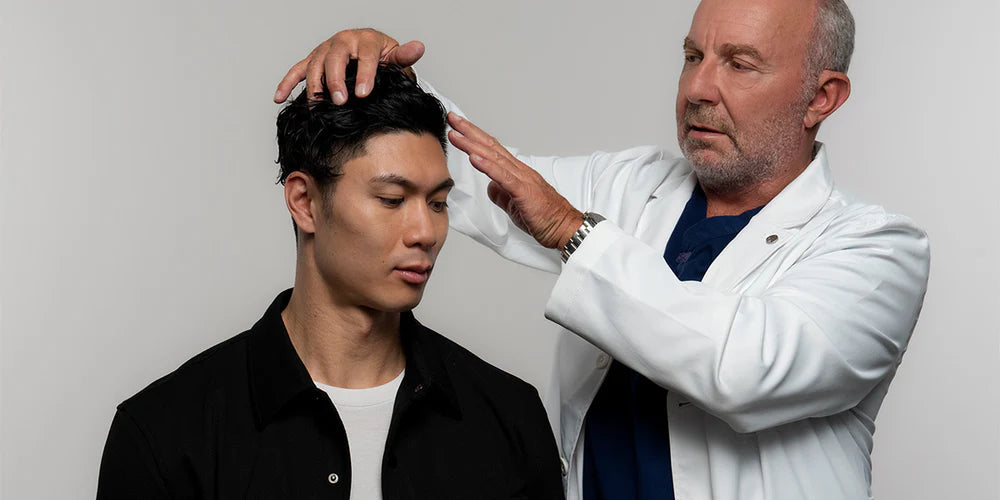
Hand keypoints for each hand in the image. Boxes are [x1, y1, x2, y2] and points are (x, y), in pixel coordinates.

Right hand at [273, 28, 424, 104]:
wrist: (370, 52)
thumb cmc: (382, 58)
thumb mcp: (395, 57)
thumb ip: (404, 56)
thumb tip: (418, 47)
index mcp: (366, 39)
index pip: (366, 55)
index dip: (365, 74)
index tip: (364, 93)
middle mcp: (343, 41)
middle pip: (335, 57)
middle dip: (336, 80)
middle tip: (341, 101)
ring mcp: (326, 50)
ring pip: (315, 64)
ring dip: (315, 85)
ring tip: (319, 106)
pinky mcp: (314, 60)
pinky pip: (297, 71)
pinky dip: (287, 83)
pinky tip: (279, 98)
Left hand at [446, 113, 583, 249]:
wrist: (566, 228)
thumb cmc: (545, 217)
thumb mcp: (515, 206)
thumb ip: (502, 195)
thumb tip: (490, 187)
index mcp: (517, 173)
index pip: (492, 150)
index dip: (474, 137)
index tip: (458, 128)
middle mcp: (519, 171)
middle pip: (490, 146)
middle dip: (469, 131)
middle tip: (452, 118)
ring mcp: (522, 179)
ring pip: (494, 157)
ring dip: (472, 145)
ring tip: (456, 134)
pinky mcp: (524, 191)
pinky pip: (503, 177)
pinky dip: (487, 166)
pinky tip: (474, 158)